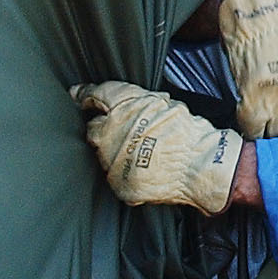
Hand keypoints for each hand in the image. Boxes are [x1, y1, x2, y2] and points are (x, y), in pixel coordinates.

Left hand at [72, 81, 241, 215]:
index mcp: (122, 105)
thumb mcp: (159, 101)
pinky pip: (114, 175)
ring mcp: (112, 159)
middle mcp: (111, 130)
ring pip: (102, 153)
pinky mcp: (118, 183)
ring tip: (138, 151)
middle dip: (102, 127)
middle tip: (119, 129)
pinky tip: (141, 167)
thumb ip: (132, 100)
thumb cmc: (185, 130)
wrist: (199, 164)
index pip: (93, 96)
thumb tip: (110, 98)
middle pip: (93, 128)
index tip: (78, 95)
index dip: (85, 95)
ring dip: (113, 150)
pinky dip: (123, 171)